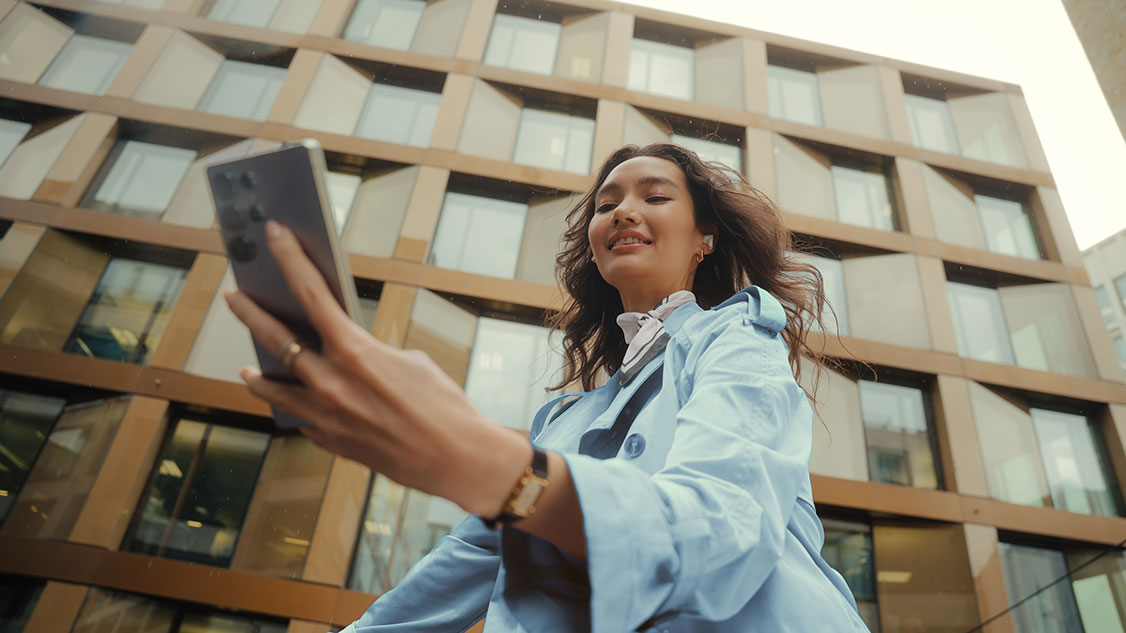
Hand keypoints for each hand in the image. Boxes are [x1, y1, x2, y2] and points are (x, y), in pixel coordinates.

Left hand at [224, 220, 529, 515]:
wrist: (457, 457)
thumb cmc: (443, 404)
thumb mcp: (409, 361)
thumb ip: (368, 353)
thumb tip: (347, 355)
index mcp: (355, 351)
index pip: (311, 293)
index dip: (289, 259)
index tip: (273, 235)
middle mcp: (332, 382)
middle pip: (278, 339)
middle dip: (252, 313)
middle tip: (236, 297)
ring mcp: (326, 416)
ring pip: (275, 390)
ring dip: (259, 376)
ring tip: (248, 369)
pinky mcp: (331, 441)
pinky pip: (301, 419)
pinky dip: (295, 409)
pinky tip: (293, 406)